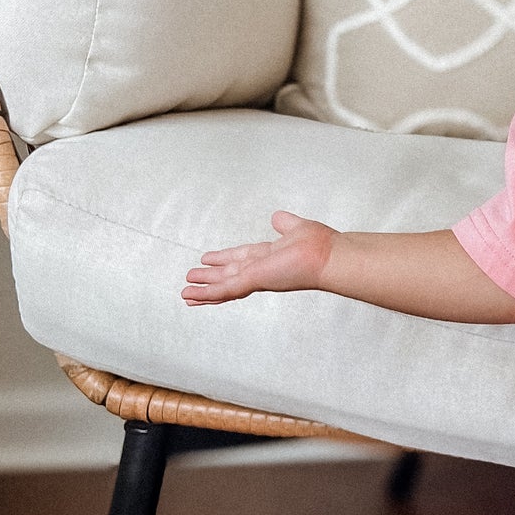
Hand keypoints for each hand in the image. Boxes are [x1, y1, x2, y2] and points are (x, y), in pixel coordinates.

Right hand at [182, 210, 335, 305]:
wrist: (329, 257)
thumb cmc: (320, 244)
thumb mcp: (296, 227)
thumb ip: (284, 223)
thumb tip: (277, 217)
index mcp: (269, 256)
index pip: (241, 258)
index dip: (223, 259)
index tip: (208, 259)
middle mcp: (262, 269)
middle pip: (229, 274)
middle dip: (210, 278)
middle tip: (191, 281)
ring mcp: (257, 278)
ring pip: (224, 287)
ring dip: (204, 290)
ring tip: (185, 293)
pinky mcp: (254, 281)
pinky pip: (226, 290)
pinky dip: (207, 294)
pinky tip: (192, 296)